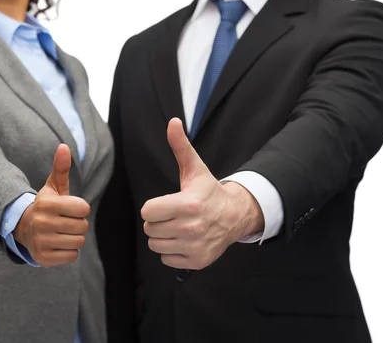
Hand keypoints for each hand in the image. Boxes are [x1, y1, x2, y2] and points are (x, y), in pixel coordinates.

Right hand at [13, 144, 89, 266]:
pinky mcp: (42, 258)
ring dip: (74, 238)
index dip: (80, 209)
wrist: (24, 228)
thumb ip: (61, 168)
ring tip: (61, 232)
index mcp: (47, 204)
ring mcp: (41, 242)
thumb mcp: (53, 187)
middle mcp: (42, 223)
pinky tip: (57, 244)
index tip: (69, 209)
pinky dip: (68, 251)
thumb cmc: (47, 206)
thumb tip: (64, 147)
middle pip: (82, 226)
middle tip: (64, 222)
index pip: (83, 208)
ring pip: (79, 242)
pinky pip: (72, 256)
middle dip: (78, 224)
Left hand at [141, 118, 263, 269]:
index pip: (148, 212)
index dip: (153, 207)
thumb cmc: (209, 192)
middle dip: (158, 221)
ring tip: (178, 226)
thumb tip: (173, 122)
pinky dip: (172, 251)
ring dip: (163, 236)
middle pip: (150, 229)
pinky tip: (184, 239)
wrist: (235, 216)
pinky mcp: (197, 261)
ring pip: (156, 245)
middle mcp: (192, 227)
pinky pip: (166, 259)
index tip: (166, 203)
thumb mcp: (194, 168)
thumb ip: (180, 146)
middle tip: (173, 215)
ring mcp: (195, 246)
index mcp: (188, 204)